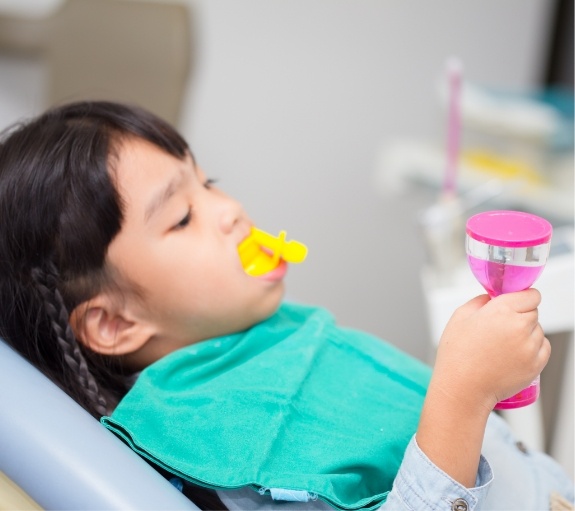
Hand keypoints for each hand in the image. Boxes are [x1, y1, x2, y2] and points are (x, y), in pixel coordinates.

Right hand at [433, 288, 549, 410]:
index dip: (522, 298)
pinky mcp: (536, 365)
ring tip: (503, 345)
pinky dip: (532, 349)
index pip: (531, 295)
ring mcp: (530, 347)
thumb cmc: (457, 354)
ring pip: (538, 330)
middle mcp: (519, 326)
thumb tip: (492, 297)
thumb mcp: (460, 317)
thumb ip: (480, 301)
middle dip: (520, 316)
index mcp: (501, 310)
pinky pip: (543, 348)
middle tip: (501, 328)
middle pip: (533, 312)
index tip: (514, 303)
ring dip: (526, 333)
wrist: (463, 388)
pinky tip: (513, 354)